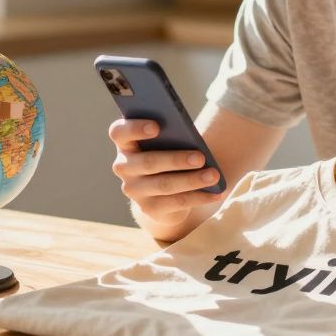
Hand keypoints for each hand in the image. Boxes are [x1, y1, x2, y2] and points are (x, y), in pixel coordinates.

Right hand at [109, 118, 223, 226]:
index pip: (119, 132)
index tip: (157, 126)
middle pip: (147, 162)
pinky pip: (176, 202)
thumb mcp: (166, 141)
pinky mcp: (149, 208)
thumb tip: (191, 137)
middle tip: (200, 157)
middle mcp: (124, 167)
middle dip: (175, 160)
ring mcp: (134, 190)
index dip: (135, 128)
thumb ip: (171, 134)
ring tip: (213, 175)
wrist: (162, 190)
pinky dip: (198, 197)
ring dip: (191, 180)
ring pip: (164, 185)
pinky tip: (215, 193)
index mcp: (125, 143)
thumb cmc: (167, 152)